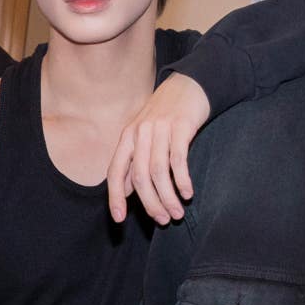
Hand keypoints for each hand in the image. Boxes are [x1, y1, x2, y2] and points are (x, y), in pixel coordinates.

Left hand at [105, 73, 209, 223]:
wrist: (190, 84)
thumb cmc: (166, 115)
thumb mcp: (144, 135)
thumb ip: (135, 162)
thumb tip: (126, 191)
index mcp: (127, 137)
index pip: (115, 171)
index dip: (115, 196)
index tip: (119, 219)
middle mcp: (140, 133)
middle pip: (140, 177)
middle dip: (150, 203)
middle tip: (162, 220)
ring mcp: (160, 129)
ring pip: (159, 172)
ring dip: (168, 197)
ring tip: (177, 213)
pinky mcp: (181, 126)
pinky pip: (178, 160)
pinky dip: (182, 180)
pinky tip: (188, 193)